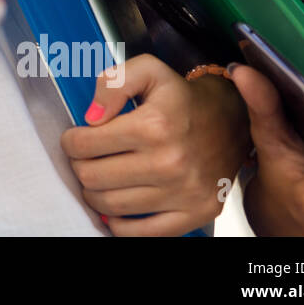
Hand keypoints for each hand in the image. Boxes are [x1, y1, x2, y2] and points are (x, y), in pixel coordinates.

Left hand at [61, 54, 250, 234]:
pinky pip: (143, 233)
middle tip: (85, 159)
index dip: (70, 141)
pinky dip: (119, 224)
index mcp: (154, 125)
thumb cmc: (182, 97)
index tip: (75, 139)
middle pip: (93, 177)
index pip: (84, 144)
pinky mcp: (197, 213)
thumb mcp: (148, 71)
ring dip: (95, 193)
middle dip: (79, 166)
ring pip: (111, 206)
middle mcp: (170, 162)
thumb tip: (91, 117)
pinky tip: (115, 208)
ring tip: (100, 177)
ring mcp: (184, 192)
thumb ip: (113, 83)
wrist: (232, 120)